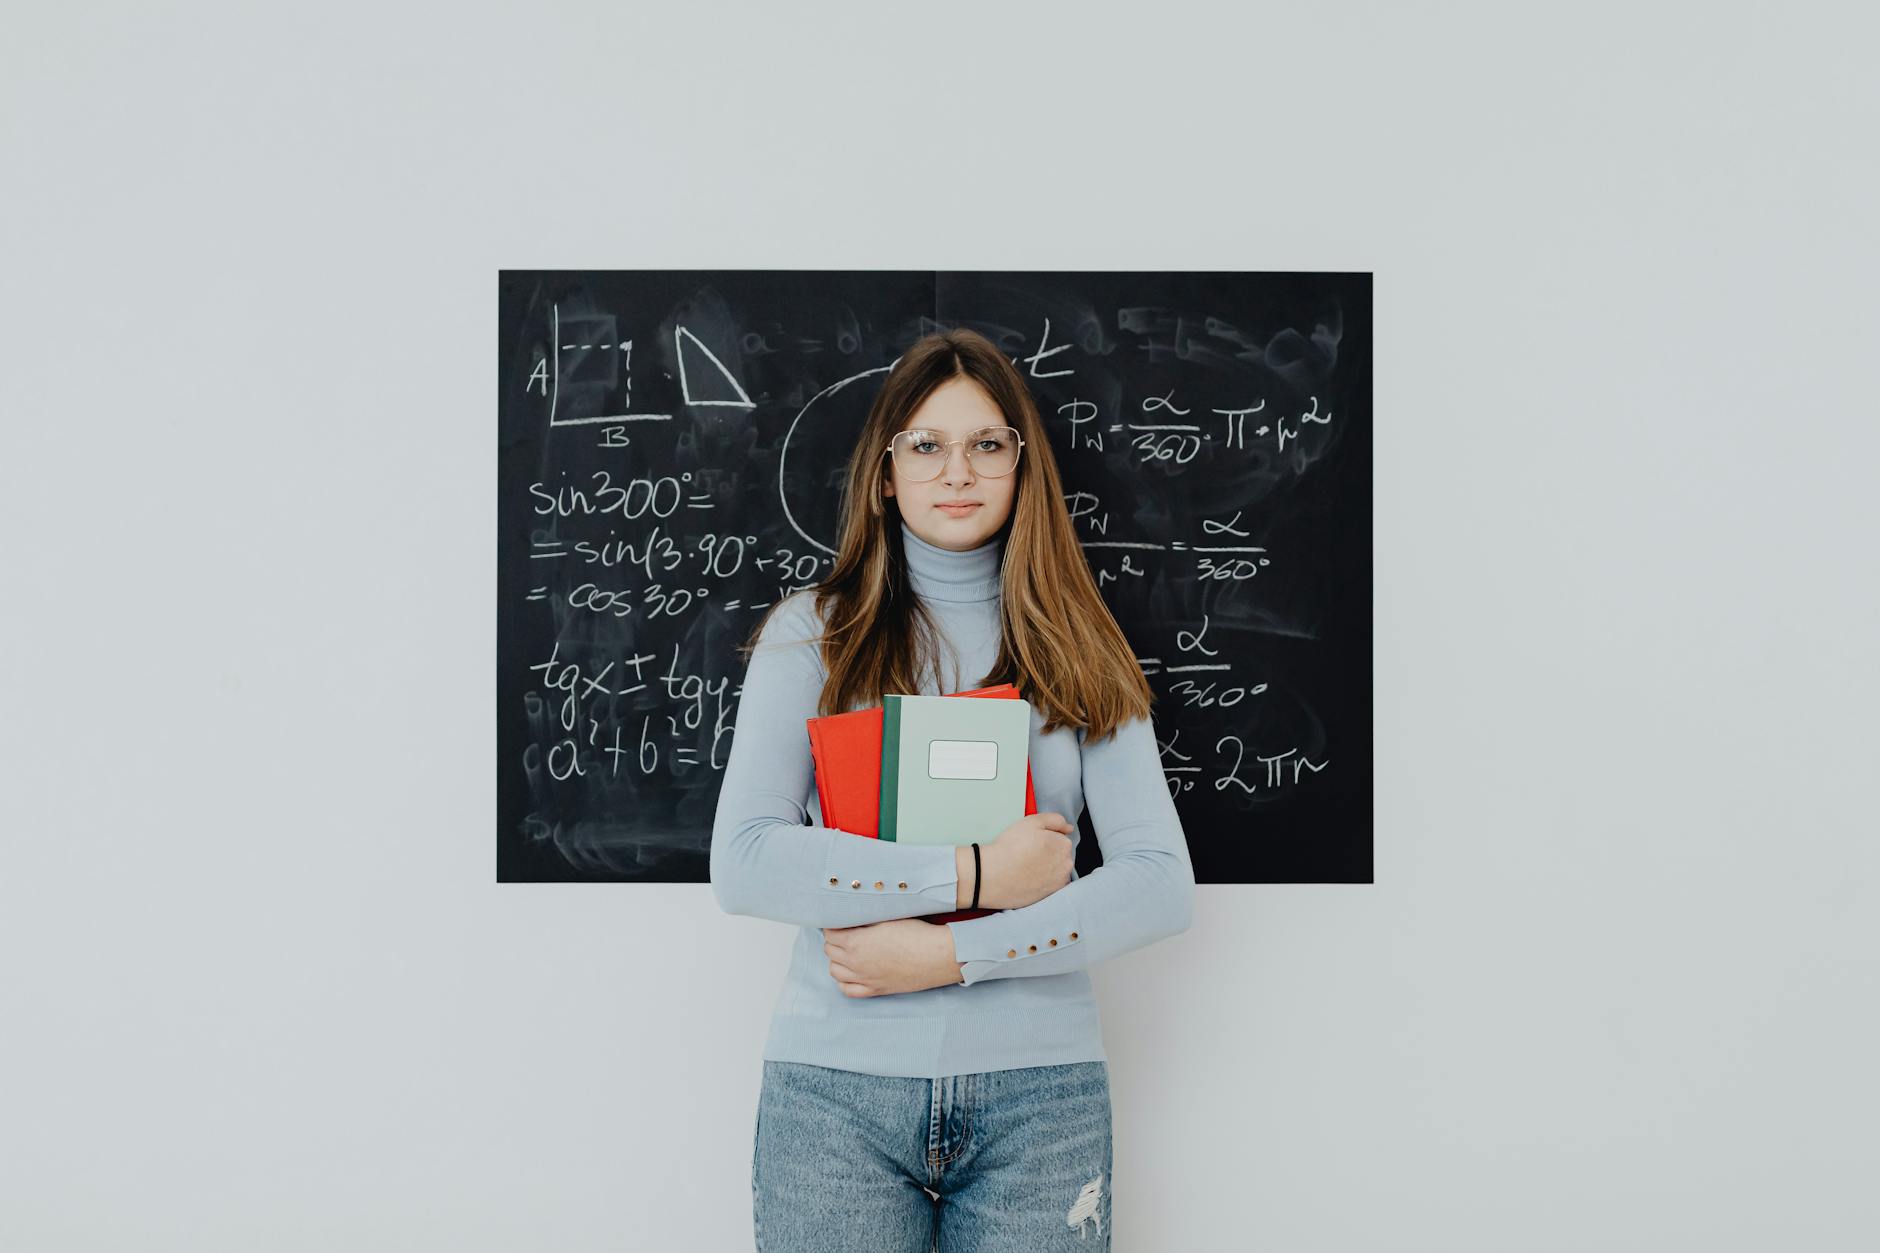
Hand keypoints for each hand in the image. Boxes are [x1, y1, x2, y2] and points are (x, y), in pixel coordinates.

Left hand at [822, 919, 963, 996]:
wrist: (938, 956)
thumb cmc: (916, 933)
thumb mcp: (887, 917)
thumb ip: (865, 918)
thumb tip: (853, 914)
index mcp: (856, 942)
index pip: (830, 933)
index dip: (832, 925)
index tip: (838, 920)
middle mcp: (856, 962)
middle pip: (829, 951)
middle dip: (833, 940)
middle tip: (844, 932)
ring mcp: (865, 978)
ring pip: (834, 971)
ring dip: (836, 960)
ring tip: (846, 950)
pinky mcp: (876, 990)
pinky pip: (847, 990)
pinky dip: (844, 981)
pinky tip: (850, 972)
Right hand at [971, 812, 1075, 909]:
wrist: (992, 876)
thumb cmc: (1010, 847)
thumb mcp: (1032, 822)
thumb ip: (1055, 820)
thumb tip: (1069, 828)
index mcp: (1064, 845)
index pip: (1060, 838)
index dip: (1044, 838)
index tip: (1031, 842)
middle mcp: (1067, 865)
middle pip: (1060, 855)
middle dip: (1048, 853)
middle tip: (1027, 854)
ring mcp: (1059, 882)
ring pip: (1056, 871)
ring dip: (1047, 868)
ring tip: (1026, 867)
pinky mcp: (1050, 896)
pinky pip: (1050, 885)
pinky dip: (1042, 881)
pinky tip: (1028, 878)